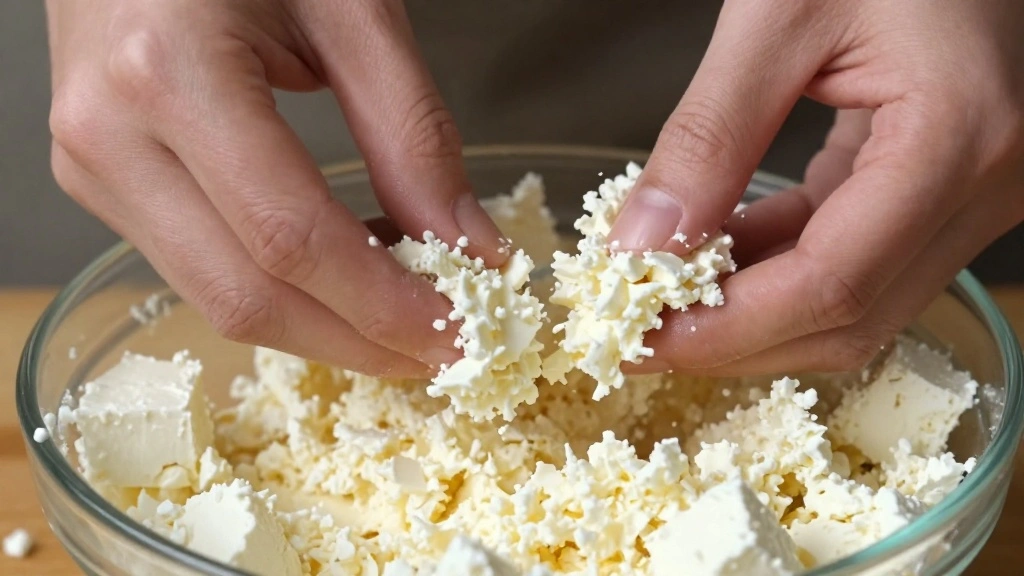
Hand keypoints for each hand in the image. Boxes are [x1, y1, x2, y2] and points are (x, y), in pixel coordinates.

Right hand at [46, 0, 507, 375]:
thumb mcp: (353, 10)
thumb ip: (413, 132)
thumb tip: (469, 246)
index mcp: (170, 70)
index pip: (291, 238)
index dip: (382, 305)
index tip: (455, 333)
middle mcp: (110, 134)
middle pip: (247, 296)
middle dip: (357, 342)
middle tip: (439, 349)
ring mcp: (92, 167)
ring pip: (219, 299)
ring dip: (324, 326)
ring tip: (404, 314)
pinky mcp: (101, 184)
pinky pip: (201, 270)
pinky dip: (284, 290)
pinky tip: (345, 276)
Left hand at [611, 0, 1023, 374]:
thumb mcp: (778, 13)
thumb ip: (709, 135)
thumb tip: (641, 245)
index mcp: (958, 138)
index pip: (834, 285)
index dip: (729, 330)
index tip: (643, 339)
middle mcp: (989, 185)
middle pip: (851, 318)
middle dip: (736, 341)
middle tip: (642, 334)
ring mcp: (977, 193)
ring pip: (857, 303)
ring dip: (754, 312)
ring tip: (665, 295)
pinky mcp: (949, 185)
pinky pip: (859, 256)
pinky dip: (781, 266)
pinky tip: (716, 251)